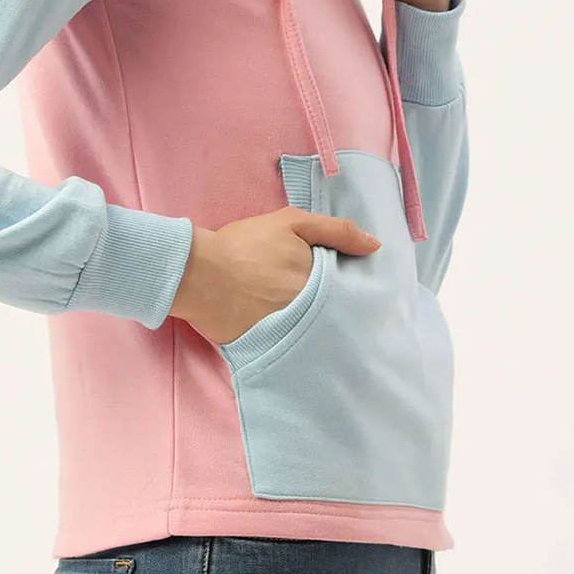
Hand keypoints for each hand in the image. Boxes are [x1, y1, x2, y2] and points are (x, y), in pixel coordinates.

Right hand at [170, 207, 381, 344]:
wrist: (198, 276)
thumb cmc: (244, 245)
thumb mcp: (290, 222)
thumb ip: (335, 230)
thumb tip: (375, 246)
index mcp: (321, 282)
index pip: (350, 289)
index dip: (349, 284)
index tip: (347, 281)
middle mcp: (314, 313)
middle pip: (337, 312)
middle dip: (338, 308)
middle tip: (325, 299)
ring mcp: (294, 334)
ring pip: (320, 331)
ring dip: (321, 325)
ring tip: (313, 317)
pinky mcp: (273, 350)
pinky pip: (297, 348)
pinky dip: (299, 341)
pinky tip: (295, 334)